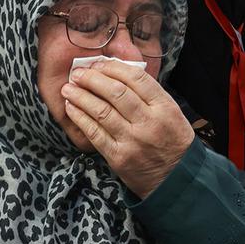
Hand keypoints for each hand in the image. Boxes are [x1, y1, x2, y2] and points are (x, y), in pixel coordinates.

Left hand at [61, 61, 194, 198]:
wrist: (176, 179)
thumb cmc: (172, 141)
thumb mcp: (172, 113)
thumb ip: (150, 94)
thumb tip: (118, 73)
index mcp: (164, 107)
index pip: (136, 78)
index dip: (113, 68)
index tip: (99, 64)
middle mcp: (149, 122)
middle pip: (116, 92)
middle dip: (93, 79)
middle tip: (78, 73)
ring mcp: (133, 140)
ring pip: (102, 111)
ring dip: (81, 96)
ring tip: (68, 89)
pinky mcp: (119, 157)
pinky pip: (95, 133)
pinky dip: (80, 118)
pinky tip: (71, 108)